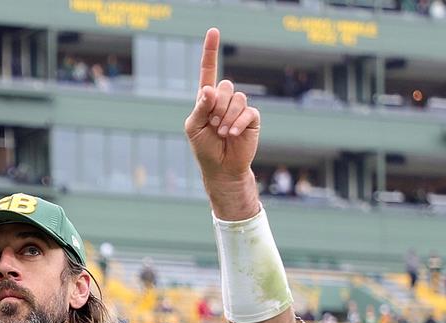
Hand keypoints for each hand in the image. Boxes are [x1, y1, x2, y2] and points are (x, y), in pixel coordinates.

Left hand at [184, 28, 260, 189]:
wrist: (221, 168)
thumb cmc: (204, 148)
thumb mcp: (194, 127)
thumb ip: (200, 108)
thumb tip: (209, 89)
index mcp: (207, 99)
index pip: (208, 70)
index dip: (210, 51)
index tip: (213, 31)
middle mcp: (224, 99)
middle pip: (224, 86)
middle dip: (217, 107)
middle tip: (213, 125)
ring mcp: (239, 107)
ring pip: (237, 98)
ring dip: (226, 118)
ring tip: (221, 133)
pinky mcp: (252, 118)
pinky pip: (247, 111)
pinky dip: (237, 124)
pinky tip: (231, 135)